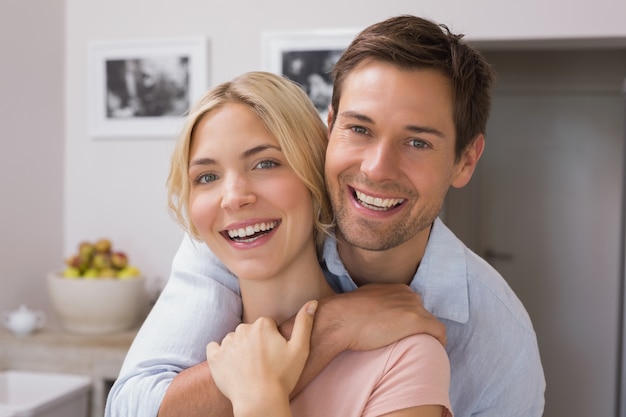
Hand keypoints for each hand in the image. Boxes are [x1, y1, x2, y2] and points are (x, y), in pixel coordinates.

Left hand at [206, 301, 317, 410]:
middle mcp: (242, 329)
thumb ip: (304, 323)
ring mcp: (227, 343)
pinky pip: (214, 348)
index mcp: (262, 325)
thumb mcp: (300, 349)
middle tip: (262, 362)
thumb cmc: (282, 377)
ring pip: (233, 339)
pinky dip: (220, 354)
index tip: (274, 354)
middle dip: (255, 342)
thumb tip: (312, 302)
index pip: (266, 325)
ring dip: (239, 348)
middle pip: (249, 331)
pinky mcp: (214, 357)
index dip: (272, 340)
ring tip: (248, 367)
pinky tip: (230, 365)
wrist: (260, 401)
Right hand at [322, 284, 445, 350]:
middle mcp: (406, 294)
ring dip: (428, 335)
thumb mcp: (363, 301)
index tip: (405, 332)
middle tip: (412, 343)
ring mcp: (412, 306)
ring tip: (422, 350)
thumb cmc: (345, 315)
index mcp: (395, 288)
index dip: (409, 319)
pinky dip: (440, 341)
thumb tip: (371, 316)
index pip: (411, 304)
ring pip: (430, 322)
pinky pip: (438, 331)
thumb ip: (374, 304)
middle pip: (422, 312)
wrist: (340, 319)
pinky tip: (435, 351)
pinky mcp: (416, 320)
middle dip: (419, 327)